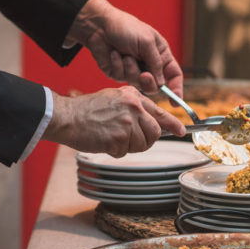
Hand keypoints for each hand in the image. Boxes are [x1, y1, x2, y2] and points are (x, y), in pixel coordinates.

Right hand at [43, 86, 185, 156]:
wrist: (67, 116)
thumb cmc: (88, 110)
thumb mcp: (115, 99)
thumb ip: (134, 109)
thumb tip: (152, 124)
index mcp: (134, 96)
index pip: (160, 112)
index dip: (173, 124)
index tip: (181, 131)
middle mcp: (134, 107)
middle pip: (154, 133)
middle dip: (145, 140)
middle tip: (130, 140)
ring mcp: (127, 122)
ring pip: (141, 144)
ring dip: (128, 146)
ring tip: (111, 136)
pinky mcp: (119, 137)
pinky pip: (125, 152)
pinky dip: (115, 151)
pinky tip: (104, 140)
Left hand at [65, 0, 182, 96]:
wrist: (99, 26)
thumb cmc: (126, 27)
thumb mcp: (146, 41)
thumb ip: (156, 63)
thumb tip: (161, 83)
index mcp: (161, 55)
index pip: (174, 75)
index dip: (176, 89)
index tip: (175, 102)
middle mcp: (149, 65)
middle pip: (156, 85)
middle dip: (149, 82)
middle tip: (144, 75)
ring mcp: (134, 70)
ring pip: (138, 84)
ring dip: (131, 69)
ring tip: (125, 55)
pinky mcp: (120, 74)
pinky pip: (122, 79)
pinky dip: (118, 65)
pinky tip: (114, 54)